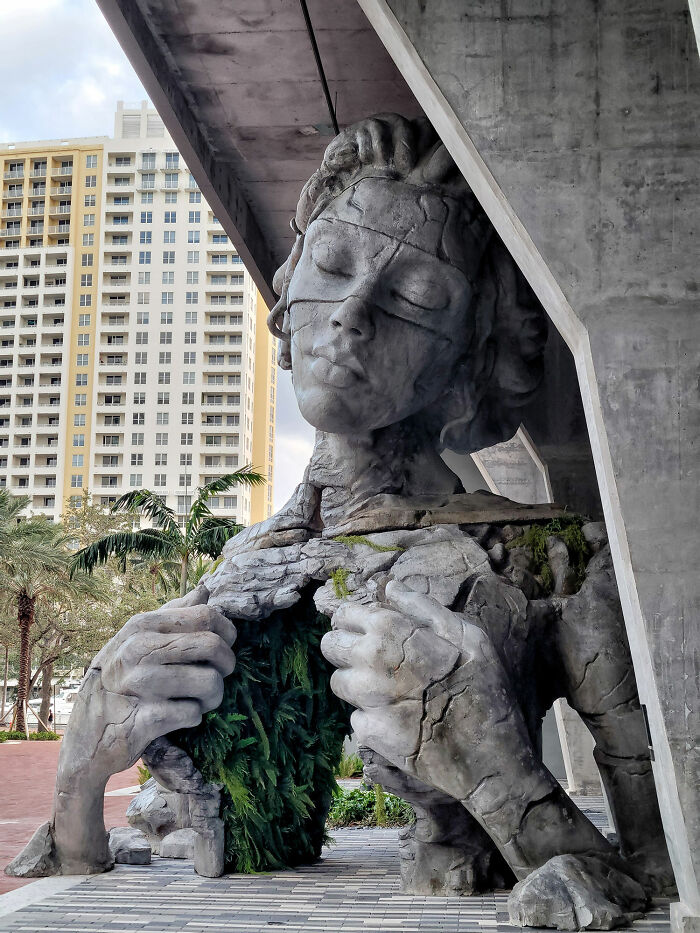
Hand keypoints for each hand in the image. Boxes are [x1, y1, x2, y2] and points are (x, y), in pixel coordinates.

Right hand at [61, 587, 235, 783]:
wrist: (86, 733)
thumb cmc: (118, 680)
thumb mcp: (136, 639)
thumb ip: (172, 614)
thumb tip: (204, 589)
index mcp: (142, 626)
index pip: (205, 616)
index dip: (227, 632)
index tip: (226, 646)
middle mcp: (139, 650)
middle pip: (213, 646)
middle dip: (226, 665)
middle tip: (217, 676)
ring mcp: (140, 685)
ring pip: (210, 683)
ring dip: (212, 696)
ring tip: (199, 699)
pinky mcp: (144, 720)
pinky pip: (193, 714)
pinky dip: (193, 718)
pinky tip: (177, 716)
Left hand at [321, 579, 491, 763]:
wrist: (489, 758)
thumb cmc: (485, 690)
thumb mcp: (468, 636)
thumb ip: (424, 608)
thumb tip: (391, 587)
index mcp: (392, 631)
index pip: (344, 615)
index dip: (351, 620)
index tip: (364, 629)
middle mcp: (371, 661)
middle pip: (330, 646)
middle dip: (345, 648)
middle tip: (371, 659)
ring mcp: (367, 699)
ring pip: (338, 682)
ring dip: (356, 684)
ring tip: (389, 691)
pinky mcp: (367, 732)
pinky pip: (356, 717)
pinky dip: (372, 718)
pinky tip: (399, 720)